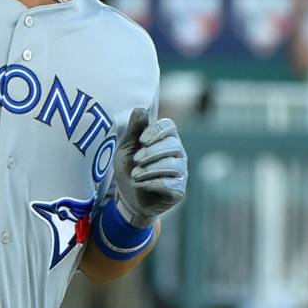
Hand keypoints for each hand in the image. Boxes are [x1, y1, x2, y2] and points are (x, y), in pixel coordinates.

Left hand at [112, 109, 187, 226]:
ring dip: (150, 169)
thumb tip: (140, 108)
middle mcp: (178, 153)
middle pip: (173, 145)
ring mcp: (181, 172)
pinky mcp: (178, 190)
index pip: (169, 126)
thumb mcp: (126, 148)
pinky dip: (151, 183)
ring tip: (135, 175)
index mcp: (166, 139)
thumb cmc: (129, 169)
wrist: (127, 199)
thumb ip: (134, 130)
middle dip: (151, 152)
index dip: (156, 131)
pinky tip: (139, 184)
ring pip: (173, 165)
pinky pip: (170, 184)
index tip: (142, 140)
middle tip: (136, 160)